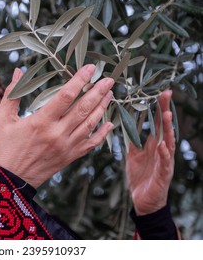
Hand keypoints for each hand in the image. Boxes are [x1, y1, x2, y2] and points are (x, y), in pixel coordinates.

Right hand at [0, 65, 113, 187]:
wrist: (10, 178)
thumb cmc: (5, 146)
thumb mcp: (3, 118)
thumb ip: (12, 94)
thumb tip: (19, 71)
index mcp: (41, 122)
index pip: (66, 96)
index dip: (79, 80)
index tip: (90, 69)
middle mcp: (57, 134)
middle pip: (83, 108)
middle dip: (98, 92)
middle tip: (108, 80)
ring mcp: (66, 147)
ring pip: (90, 124)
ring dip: (102, 108)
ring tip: (109, 95)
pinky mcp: (70, 157)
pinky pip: (90, 144)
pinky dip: (102, 134)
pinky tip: (109, 124)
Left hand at [126, 90, 174, 214]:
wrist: (143, 201)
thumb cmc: (141, 176)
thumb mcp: (134, 156)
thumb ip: (133, 141)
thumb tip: (126, 125)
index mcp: (154, 145)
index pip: (157, 123)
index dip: (158, 108)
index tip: (159, 93)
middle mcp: (162, 150)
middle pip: (164, 128)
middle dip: (165, 111)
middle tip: (166, 94)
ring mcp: (164, 162)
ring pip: (168, 142)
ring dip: (167, 129)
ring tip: (166, 115)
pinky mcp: (163, 175)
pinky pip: (164, 163)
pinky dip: (164, 154)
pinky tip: (163, 145)